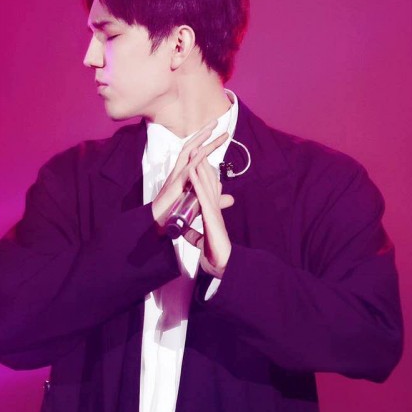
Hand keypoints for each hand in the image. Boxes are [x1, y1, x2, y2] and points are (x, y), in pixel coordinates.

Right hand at [151, 121, 228, 229]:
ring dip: (199, 140)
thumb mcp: (201, 203)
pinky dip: (194, 161)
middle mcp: (179, 171)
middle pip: (192, 148)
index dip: (209, 144)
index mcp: (185, 174)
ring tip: (210, 130)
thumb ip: (215, 199)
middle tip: (216, 122)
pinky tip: (202, 153)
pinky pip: (185, 171)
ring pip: (187, 153)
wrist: (158, 222)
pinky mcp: (175, 186)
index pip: (197, 154)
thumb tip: (231, 198)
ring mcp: (176, 177)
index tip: (222, 134)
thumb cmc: (176, 212)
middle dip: (204, 134)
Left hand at [182, 151, 234, 277]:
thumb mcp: (201, 241)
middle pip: (209, 183)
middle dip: (204, 165)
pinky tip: (192, 170)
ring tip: (197, 150)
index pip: (207, 192)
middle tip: (200, 147)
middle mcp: (214, 209)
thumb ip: (195, 235)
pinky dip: (196, 182)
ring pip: (206, 184)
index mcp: (211, 214)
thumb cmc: (215, 254)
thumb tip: (188, 232)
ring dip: (201, 167)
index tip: (198, 164)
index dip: (203, 177)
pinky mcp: (210, 215)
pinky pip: (202, 195)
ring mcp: (213, 210)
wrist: (223, 264)